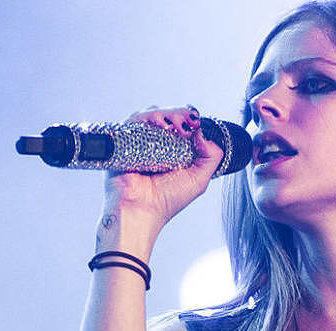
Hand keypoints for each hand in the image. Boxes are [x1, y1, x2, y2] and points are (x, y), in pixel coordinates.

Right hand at [102, 105, 224, 229]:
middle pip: (168, 114)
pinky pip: (135, 121)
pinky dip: (149, 117)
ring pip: (152, 114)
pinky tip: (162, 126)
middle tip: (190, 123)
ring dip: (168, 114)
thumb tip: (203, 132)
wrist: (142, 211)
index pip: (182, 122)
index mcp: (174, 150)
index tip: (197, 122)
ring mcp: (140, 140)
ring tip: (178, 127)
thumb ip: (211, 157)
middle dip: (181, 113)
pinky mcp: (124, 140)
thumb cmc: (167, 200)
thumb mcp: (199, 179)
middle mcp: (156, 143)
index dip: (190, 118)